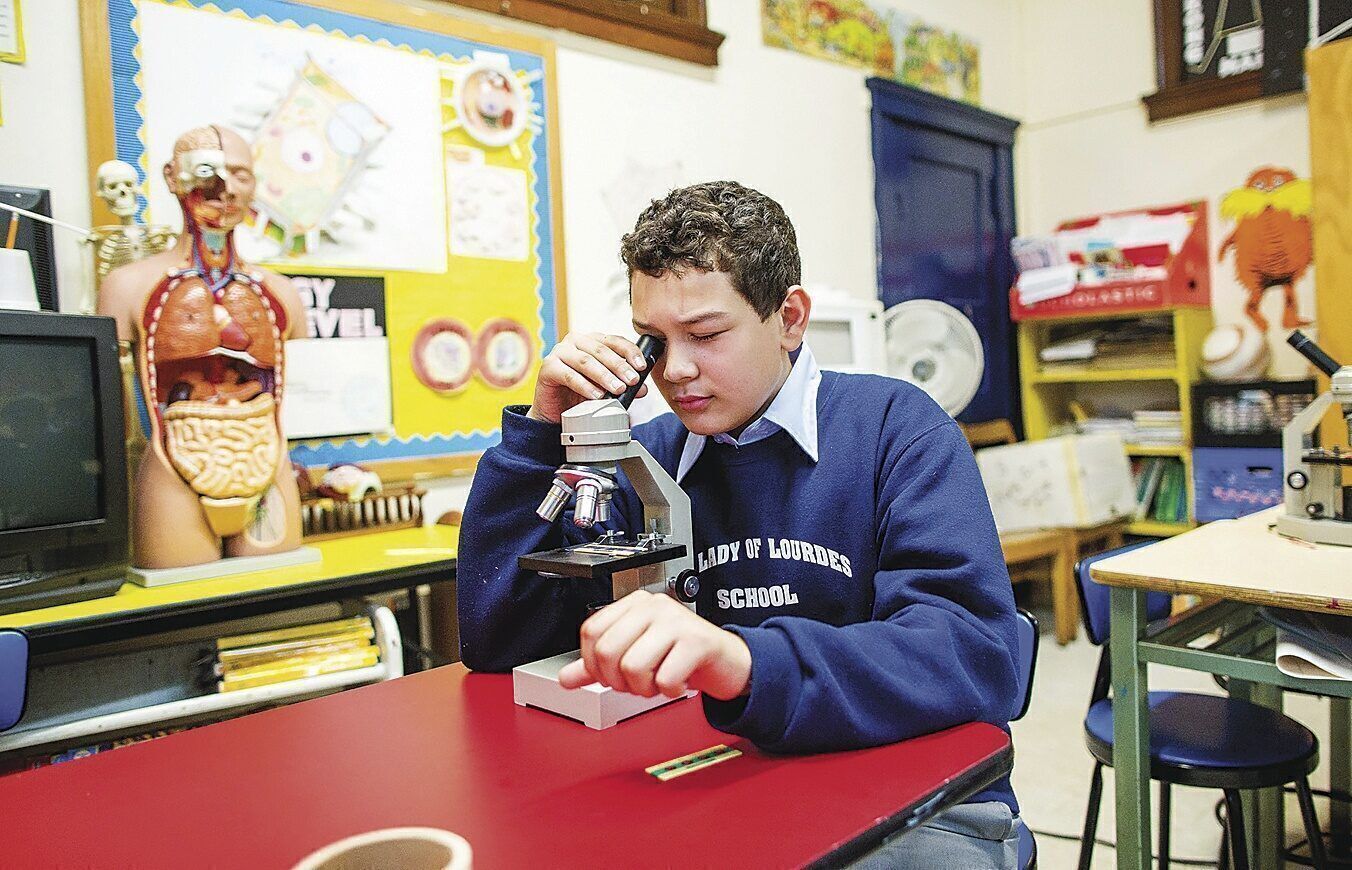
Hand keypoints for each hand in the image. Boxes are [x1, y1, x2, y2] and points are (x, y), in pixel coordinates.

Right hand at [528, 332, 648, 424]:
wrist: (555, 411)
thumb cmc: (580, 394)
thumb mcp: (606, 388)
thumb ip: (623, 385)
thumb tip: (643, 389)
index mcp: (592, 340)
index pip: (614, 340)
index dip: (630, 352)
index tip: (642, 366)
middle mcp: (575, 341)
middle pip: (601, 350)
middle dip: (619, 366)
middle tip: (632, 381)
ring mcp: (559, 352)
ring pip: (586, 361)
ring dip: (604, 376)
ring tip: (618, 389)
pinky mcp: (547, 367)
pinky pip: (568, 375)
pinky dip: (584, 386)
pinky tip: (596, 395)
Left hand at [558, 590, 751, 700]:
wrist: (727, 660)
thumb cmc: (681, 655)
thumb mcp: (636, 655)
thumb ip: (600, 665)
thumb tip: (566, 678)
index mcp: (634, 603)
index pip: (591, 632)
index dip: (595, 663)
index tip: (613, 674)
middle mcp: (653, 606)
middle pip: (608, 651)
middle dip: (619, 680)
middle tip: (639, 682)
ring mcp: (675, 620)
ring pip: (632, 667)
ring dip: (645, 688)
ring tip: (659, 681)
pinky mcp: (696, 640)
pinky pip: (665, 678)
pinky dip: (670, 691)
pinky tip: (678, 682)